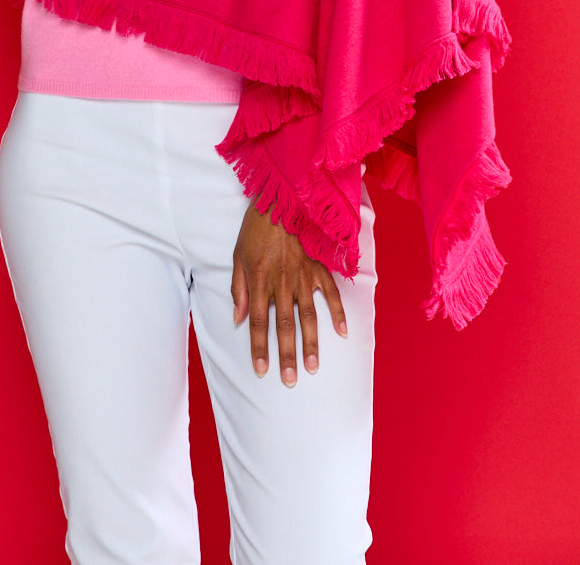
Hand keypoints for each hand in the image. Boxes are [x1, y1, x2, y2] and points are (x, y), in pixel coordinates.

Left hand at [231, 201, 347, 386]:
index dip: (259, 348)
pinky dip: (338, 312)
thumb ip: (239, 289)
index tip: (262, 371)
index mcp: (259, 281)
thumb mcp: (237, 256)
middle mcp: (281, 283)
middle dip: (286, 355)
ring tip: (313, 367)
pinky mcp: (318, 267)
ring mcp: (302, 276)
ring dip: (311, 343)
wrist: (281, 198)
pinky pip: (330, 293)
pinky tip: (342, 333)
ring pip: (308, 316)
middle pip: (284, 326)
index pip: (258, 323)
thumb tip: (237, 319)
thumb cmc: (255, 228)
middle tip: (290, 380)